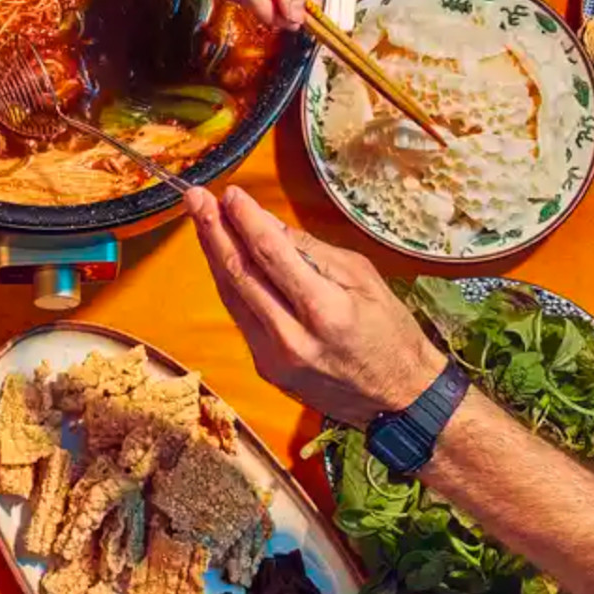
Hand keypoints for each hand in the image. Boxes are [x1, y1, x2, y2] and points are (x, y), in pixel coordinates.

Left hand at [185, 185, 446, 426]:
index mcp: (324, 310)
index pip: (271, 254)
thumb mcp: (361, 278)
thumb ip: (309, 250)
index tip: (230, 193)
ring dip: (212, 254)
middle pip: (240, 274)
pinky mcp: (266, 369)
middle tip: (195, 198)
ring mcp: (274, 358)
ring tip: (200, 218)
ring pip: (231, 295)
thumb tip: (264, 222)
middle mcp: (293, 337)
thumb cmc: (389, 331)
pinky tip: (221, 257)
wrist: (398, 399)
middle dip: (213, 230)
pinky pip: (240, 316)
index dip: (245, 220)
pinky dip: (229, 283)